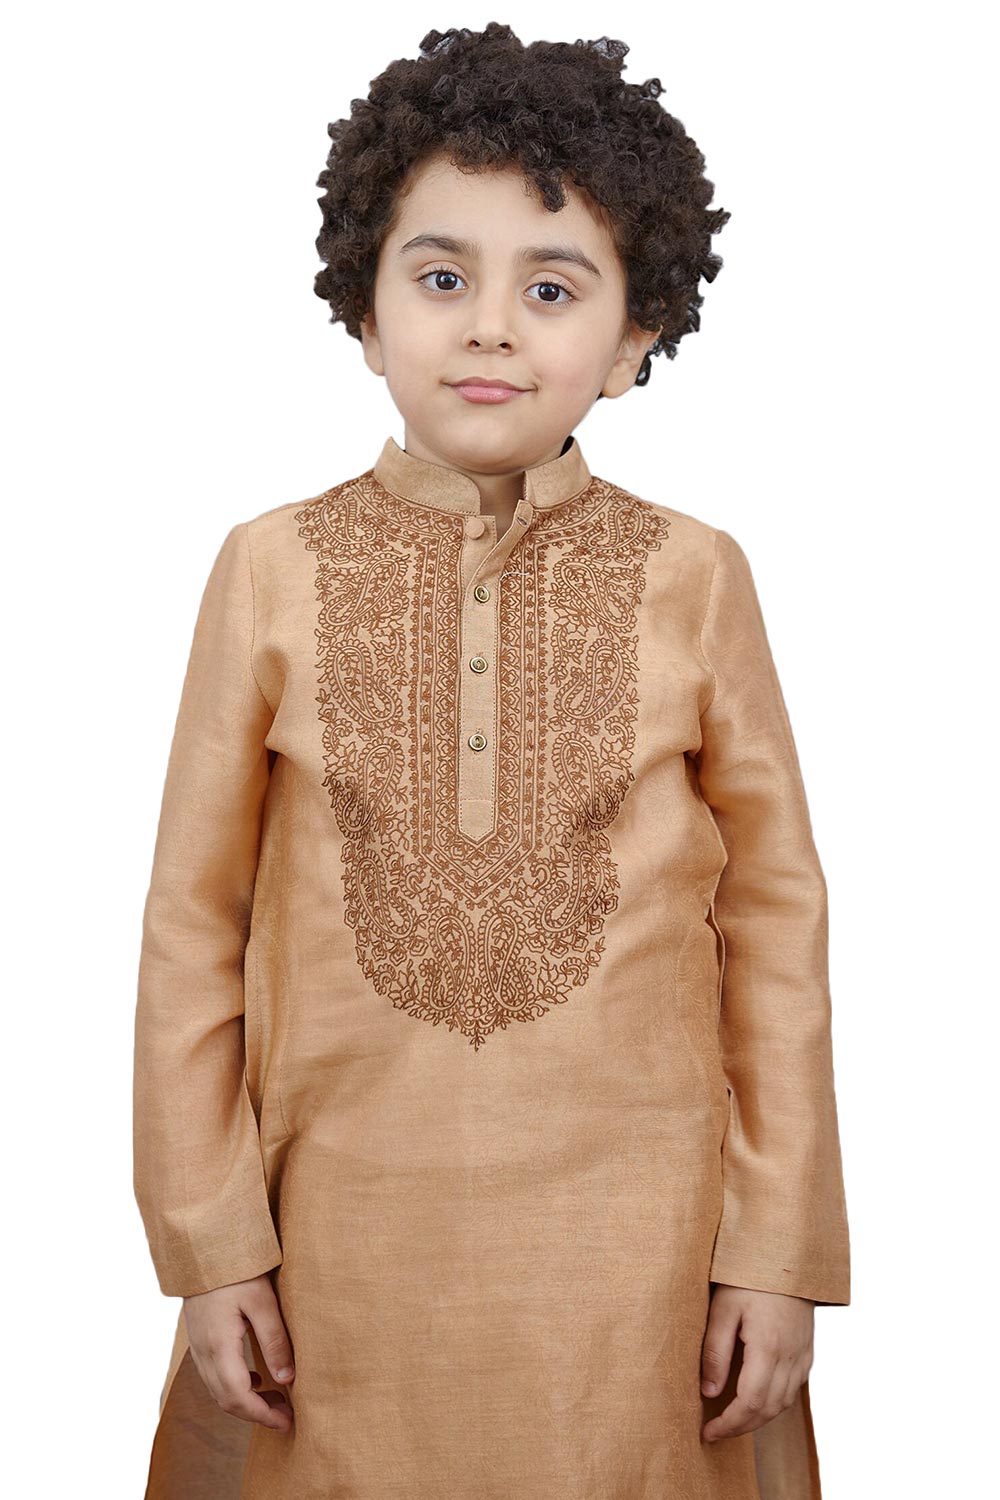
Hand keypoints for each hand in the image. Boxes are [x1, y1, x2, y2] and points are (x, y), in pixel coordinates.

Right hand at [183, 1272, 295, 1431]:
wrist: (204, 1246)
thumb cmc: (237, 1269)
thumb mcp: (263, 1301)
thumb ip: (275, 1341)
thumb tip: (288, 1380)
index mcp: (218, 1346)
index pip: (238, 1397)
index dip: (262, 1415)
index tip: (287, 1422)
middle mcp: (202, 1352)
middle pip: (226, 1400)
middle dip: (256, 1414)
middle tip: (287, 1416)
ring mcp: (197, 1346)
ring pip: (218, 1390)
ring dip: (246, 1402)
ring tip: (277, 1400)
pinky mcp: (199, 1338)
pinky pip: (214, 1375)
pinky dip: (235, 1386)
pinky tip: (256, 1378)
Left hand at [700, 1283, 813, 1442]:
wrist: (787, 1252)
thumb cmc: (749, 1275)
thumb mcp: (723, 1307)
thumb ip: (716, 1351)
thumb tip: (708, 1392)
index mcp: (768, 1347)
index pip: (749, 1403)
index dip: (728, 1424)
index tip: (707, 1433)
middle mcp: (791, 1357)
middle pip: (768, 1410)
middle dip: (740, 1428)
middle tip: (715, 1432)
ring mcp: (803, 1354)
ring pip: (783, 1404)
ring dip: (758, 1419)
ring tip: (731, 1421)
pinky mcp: (807, 1350)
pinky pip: (793, 1389)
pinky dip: (774, 1403)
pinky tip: (756, 1400)